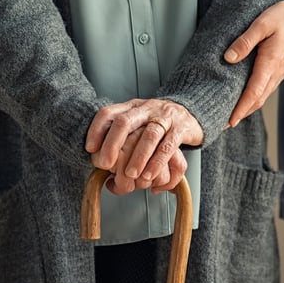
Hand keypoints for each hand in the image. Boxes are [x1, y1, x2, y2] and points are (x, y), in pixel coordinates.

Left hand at [86, 99, 203, 192]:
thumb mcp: (138, 123)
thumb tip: (102, 165)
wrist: (192, 112)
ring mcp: (165, 117)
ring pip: (149, 135)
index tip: (90, 148)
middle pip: (125, 122)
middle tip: (105, 164)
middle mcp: (146, 108)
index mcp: (132, 107)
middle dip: (112, 144)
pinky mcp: (181, 128)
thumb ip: (122, 139)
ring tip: (130, 175)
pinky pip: (169, 145)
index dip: (96, 130)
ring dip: (138, 157)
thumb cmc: (159, 124)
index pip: (108, 113)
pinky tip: (150, 175)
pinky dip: (157, 162)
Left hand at [224, 0, 283, 126]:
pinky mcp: (281, 69)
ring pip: (262, 96)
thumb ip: (245, 41)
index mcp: (270, 64)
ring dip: (248, 108)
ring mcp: (280, 72)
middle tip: (224, 124)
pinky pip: (266, 89)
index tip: (229, 122)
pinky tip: (247, 97)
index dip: (240, 109)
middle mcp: (276, 73)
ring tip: (233, 114)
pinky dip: (255, 98)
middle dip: (241, 114)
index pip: (253, 94)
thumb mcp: (263, 24)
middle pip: (257, 100)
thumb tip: (229, 58)